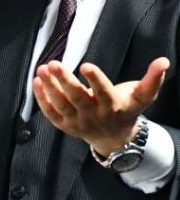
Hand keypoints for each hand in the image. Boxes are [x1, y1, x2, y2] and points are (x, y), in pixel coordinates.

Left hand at [33, 58, 168, 155]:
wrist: (114, 138)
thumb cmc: (127, 110)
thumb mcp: (143, 96)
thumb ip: (153, 79)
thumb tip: (164, 61)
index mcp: (112, 106)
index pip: (103, 92)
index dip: (94, 79)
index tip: (85, 65)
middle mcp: (93, 115)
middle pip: (76, 98)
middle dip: (64, 80)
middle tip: (54, 63)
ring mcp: (76, 121)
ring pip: (60, 104)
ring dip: (49, 87)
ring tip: (42, 69)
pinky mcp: (64, 124)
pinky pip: (50, 112)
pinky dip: (41, 98)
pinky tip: (36, 81)